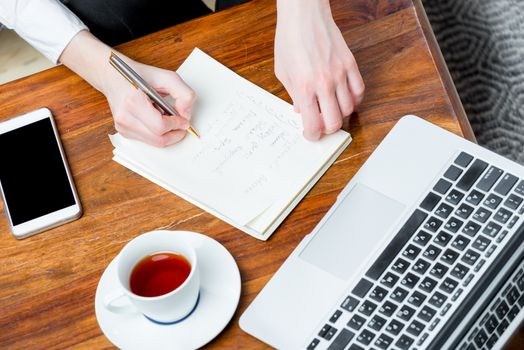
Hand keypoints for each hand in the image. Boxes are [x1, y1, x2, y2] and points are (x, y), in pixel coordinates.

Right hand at [60, 31, 194, 146]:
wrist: (113, 76)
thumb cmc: (139, 75)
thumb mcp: (166, 76)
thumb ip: (184, 94)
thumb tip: (186, 115)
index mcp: (133, 102)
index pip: (160, 126)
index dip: (176, 125)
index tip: (184, 120)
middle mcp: (125, 117)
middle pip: (158, 139)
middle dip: (175, 133)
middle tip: (182, 124)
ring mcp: (122, 127)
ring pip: (154, 142)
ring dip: (167, 134)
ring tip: (168, 118)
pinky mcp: (123, 132)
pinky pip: (148, 140)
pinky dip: (158, 133)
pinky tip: (157, 119)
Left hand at [274, 0, 364, 139]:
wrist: (304, 15)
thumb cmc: (290, 40)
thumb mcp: (283, 72)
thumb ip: (293, 95)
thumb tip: (301, 111)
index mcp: (304, 87)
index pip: (314, 125)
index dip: (313, 135)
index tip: (311, 134)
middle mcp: (324, 83)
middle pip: (335, 122)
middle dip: (327, 129)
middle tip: (321, 125)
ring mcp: (340, 74)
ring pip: (349, 109)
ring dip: (340, 114)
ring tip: (331, 109)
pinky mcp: (350, 64)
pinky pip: (360, 91)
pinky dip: (355, 100)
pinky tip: (345, 98)